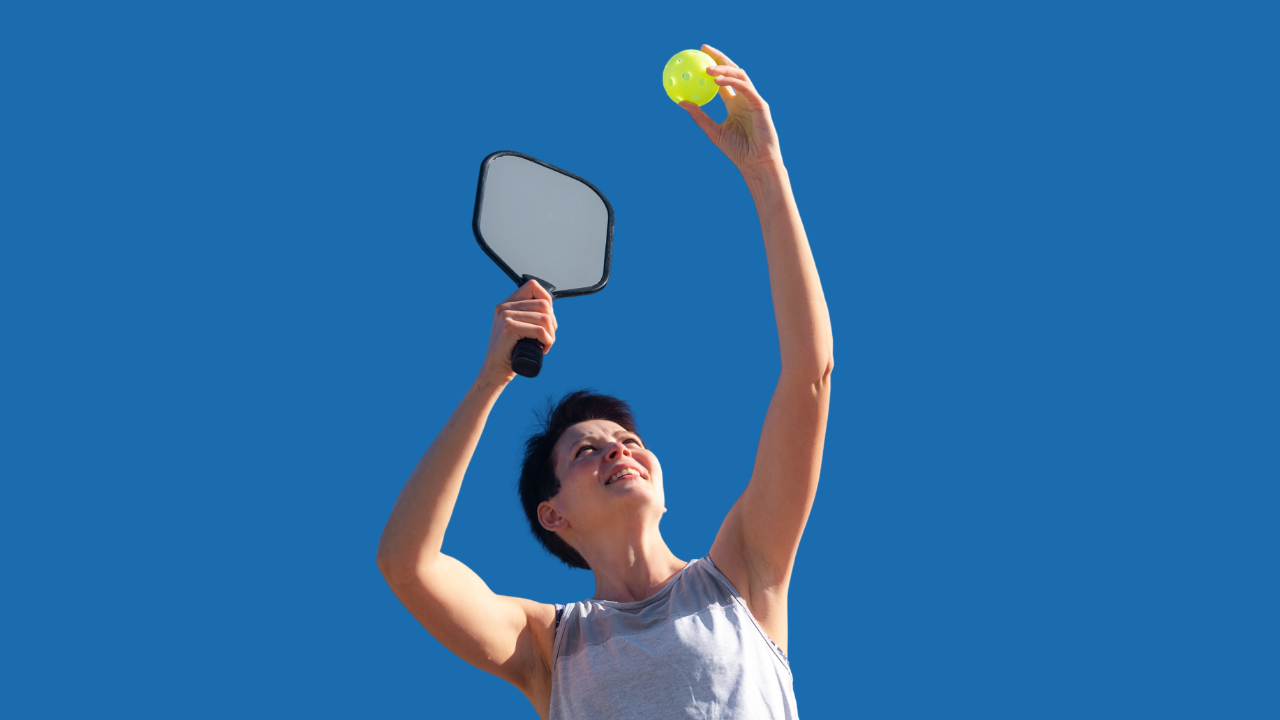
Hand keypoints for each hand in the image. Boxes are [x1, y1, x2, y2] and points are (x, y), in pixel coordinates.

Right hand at [478, 280, 556, 385]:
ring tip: (545, 345)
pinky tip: (544, 348)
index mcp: (506, 304)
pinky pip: (540, 331)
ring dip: (551, 334)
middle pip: (544, 305)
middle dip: (552, 323)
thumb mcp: (520, 329)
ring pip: (544, 318)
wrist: (496, 371)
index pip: (533, 286)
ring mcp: (505, 316)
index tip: (547, 320)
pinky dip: (548, 341)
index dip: (547, 300)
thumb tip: (550, 307)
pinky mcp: (509, 328)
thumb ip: (528, 315)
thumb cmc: (511, 352)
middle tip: (548, 338)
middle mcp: (504, 306)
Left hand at [679, 44, 781, 172]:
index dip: (712, 66)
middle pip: (732, 71)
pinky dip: (731, 82)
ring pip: (740, 75)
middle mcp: (744, 98)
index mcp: (734, 104)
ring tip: (707, 67)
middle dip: (719, 57)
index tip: (697, 56)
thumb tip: (681, 102)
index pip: (722, 80)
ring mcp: (753, 100)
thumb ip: (699, 116)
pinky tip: (717, 81)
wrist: (755, 163)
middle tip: (703, 48)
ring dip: (724, 68)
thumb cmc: (737, 151)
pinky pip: (745, 88)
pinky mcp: (760, 104)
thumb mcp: (713, 132)